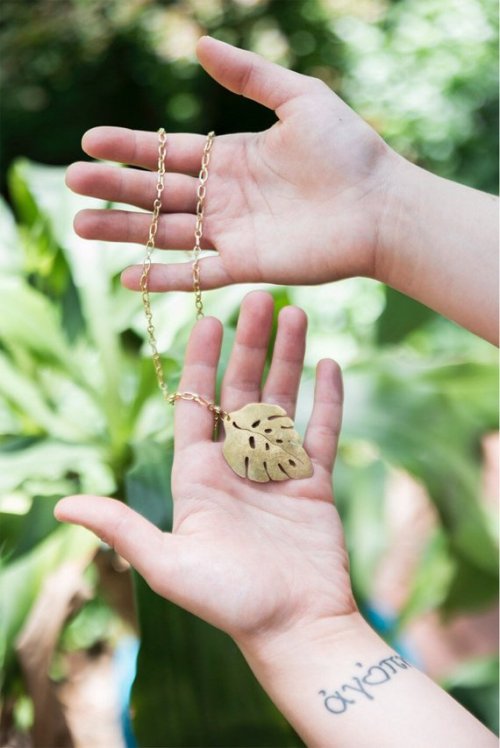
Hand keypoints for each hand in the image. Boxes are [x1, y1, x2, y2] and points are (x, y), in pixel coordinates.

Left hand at [55, 291, 355, 647]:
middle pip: (243, 391)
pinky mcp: (314, 483)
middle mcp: (237, 466)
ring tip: (297, 316)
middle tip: (258, 299)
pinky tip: (331, 364)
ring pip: (284, 402)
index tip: (208, 318)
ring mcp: (278, 472)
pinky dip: (328, 399)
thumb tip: (61, 506)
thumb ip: (121, 527)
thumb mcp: (167, 562)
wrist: (294, 628)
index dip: (200, 361)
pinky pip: (323, 431)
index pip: (196, 403)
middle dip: (250, 345)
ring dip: (290, 360)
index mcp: (199, 476)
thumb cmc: (228, 600)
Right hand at [65, 36, 400, 292]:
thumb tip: (199, 44)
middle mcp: (226, 196)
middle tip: (72, 181)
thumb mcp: (299, 98)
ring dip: (126, 230)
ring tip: (82, 225)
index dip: (130, 147)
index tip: (90, 141)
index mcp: (232, 157)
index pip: (169, 151)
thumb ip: (250, 76)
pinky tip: (129, 277)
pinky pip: (199, 273)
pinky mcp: (248, 266)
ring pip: (168, 233)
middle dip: (115, 186)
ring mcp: (234, 233)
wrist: (382, 205)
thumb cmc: (349, 150)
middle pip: (159, 192)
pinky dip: (166, 277)